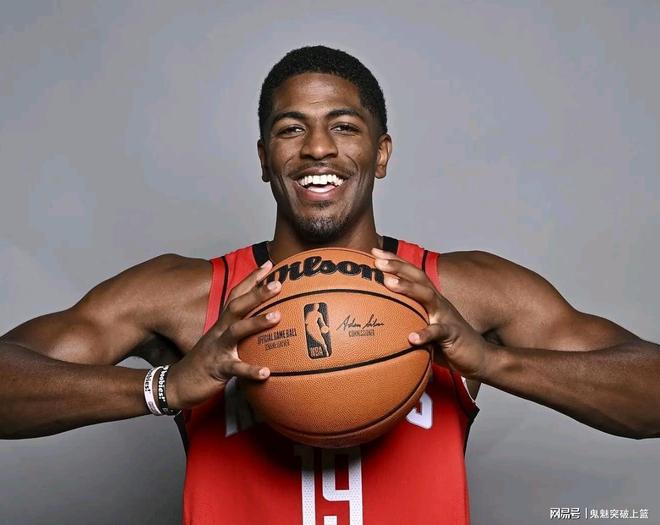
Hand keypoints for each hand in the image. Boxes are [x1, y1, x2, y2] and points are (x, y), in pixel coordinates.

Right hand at [166, 261, 280, 409]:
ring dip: (256, 323)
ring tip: (277, 316)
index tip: (269, 264)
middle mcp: (219, 332)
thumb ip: (239, 330)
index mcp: (222, 324)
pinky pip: (235, 369)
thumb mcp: (221, 341)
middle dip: (257, 293)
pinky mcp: (217, 369)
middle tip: (278, 284)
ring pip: (236, 332)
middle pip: (237, 306)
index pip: (236, 295)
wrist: (177, 384)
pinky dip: (250, 370)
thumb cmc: (205, 362)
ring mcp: (217, 349)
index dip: (251, 279)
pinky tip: (266, 372)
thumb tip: (263, 322)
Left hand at [372, 248, 487, 378]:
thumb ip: (407, 320)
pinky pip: (438, 332)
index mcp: (431, 298)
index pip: (412, 274)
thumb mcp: (425, 326)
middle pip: (418, 277)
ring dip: (408, 288)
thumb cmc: (447, 342)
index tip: (374, 251)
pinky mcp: (453, 334)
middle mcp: (439, 302)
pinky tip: (412, 337)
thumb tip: (379, 318)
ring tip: (389, 283)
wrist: (480, 357)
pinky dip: (425, 334)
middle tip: (377, 261)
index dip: (395, 261)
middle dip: (398, 266)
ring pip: (428, 297)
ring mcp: (447, 316)